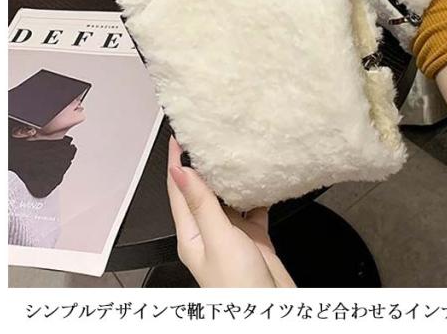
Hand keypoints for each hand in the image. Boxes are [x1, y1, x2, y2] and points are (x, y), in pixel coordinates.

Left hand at [166, 135, 295, 286]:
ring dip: (230, 175)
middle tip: (208, 135)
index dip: (177, 162)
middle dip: (203, 162)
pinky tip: (263, 177)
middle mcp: (209, 231)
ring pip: (228, 196)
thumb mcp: (217, 240)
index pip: (178, 190)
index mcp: (191, 233)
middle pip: (202, 190)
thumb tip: (181, 172)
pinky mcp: (254, 237)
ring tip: (234, 149)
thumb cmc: (236, 287)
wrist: (269, 312)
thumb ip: (202, 205)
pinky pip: (254, 207)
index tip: (179, 136)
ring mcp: (232, 234)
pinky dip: (257, 191)